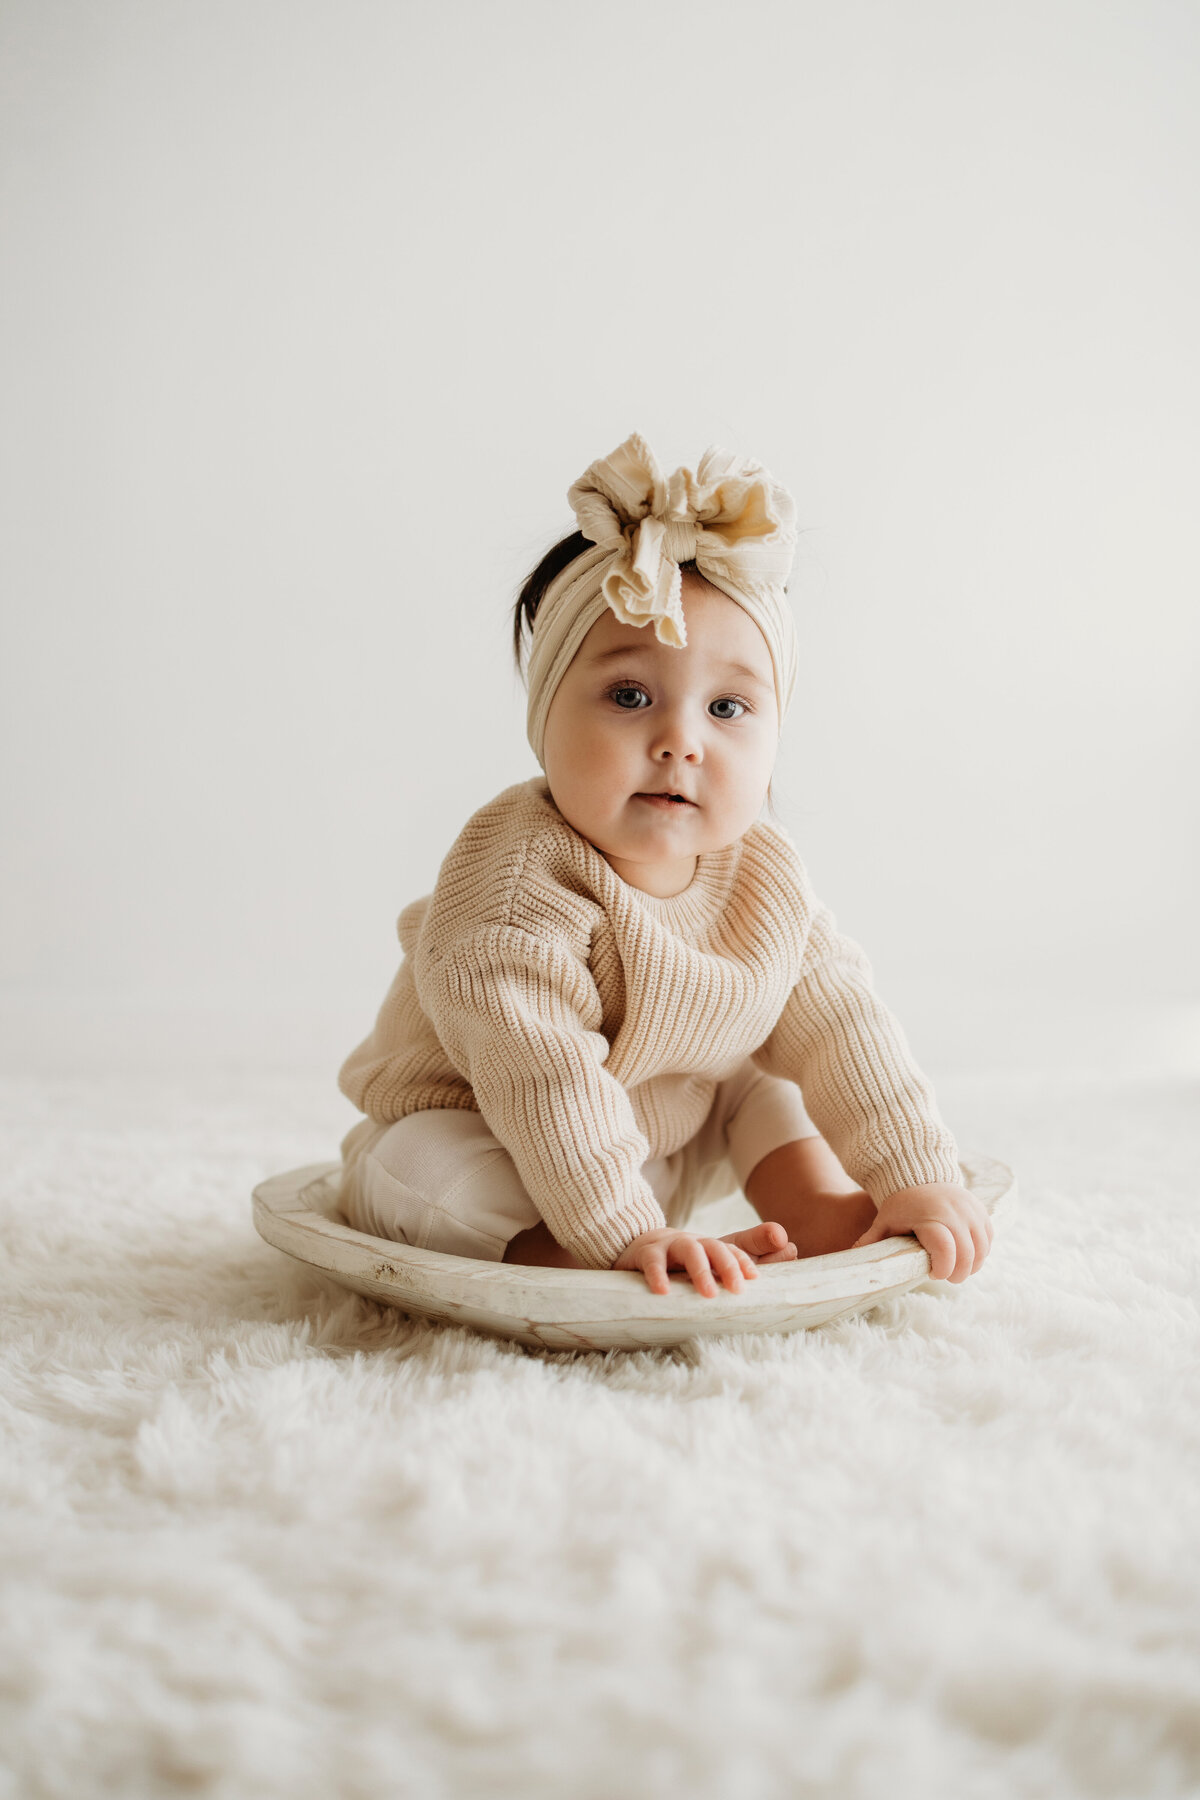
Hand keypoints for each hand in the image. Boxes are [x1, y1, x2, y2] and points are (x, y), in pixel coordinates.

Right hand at [613, 1221, 793, 1295]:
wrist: (639, 1248)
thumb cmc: (687, 1262)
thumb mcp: (719, 1261)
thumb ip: (755, 1256)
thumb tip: (791, 1246)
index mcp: (714, 1248)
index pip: (734, 1249)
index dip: (746, 1261)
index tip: (756, 1278)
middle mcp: (695, 1243)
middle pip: (715, 1246)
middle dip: (729, 1265)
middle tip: (738, 1289)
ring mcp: (670, 1247)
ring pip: (689, 1249)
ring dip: (700, 1270)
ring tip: (709, 1294)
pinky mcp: (645, 1255)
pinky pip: (652, 1262)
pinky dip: (657, 1275)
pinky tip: (664, 1291)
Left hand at [852, 1181, 992, 1282]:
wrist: (920, 1174)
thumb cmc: (900, 1204)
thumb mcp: (884, 1222)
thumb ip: (872, 1242)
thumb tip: (853, 1260)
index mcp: (930, 1217)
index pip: (945, 1249)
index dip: (943, 1268)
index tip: (933, 1274)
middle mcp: (954, 1213)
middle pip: (967, 1254)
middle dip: (958, 1273)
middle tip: (946, 1277)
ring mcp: (971, 1210)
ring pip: (982, 1248)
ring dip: (972, 1264)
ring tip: (956, 1268)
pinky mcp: (981, 1210)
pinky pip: (988, 1238)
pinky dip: (981, 1251)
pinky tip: (966, 1255)